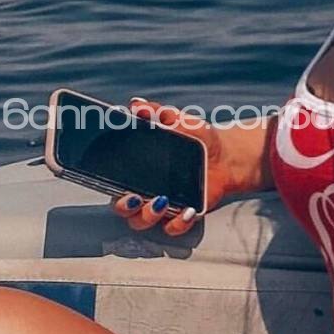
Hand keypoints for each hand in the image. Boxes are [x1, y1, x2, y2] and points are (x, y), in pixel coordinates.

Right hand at [112, 98, 270, 236]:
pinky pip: (173, 228)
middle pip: (122, 209)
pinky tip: (186, 210)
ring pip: (143, 222)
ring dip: (148, 216)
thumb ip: (158, 112)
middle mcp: (145, 192)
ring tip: (161, 201)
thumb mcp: (178, 121)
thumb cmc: (197, 139)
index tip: (109, 179)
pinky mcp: (183, 215)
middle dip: (124, 207)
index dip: (106, 184)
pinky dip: (178, 223)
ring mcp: (164, 206)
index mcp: (138, 171)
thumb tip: (137, 104)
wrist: (226, 155)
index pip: (113, 181)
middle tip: (134, 197)